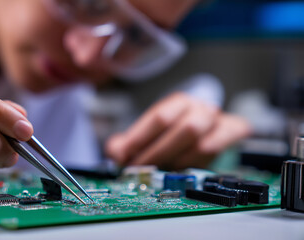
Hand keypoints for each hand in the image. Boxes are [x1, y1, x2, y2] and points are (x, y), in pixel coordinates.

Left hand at [106, 92, 250, 169]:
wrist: (202, 132)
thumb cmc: (170, 135)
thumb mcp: (144, 136)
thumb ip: (125, 143)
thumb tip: (116, 153)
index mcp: (177, 102)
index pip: (159, 117)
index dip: (140, 139)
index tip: (124, 156)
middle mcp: (200, 107)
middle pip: (186, 129)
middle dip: (159, 153)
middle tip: (141, 168)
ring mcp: (219, 121)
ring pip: (204, 143)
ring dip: (179, 162)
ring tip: (161, 171)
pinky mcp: (232, 132)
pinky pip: (219, 151)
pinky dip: (198, 164)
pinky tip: (182, 170)